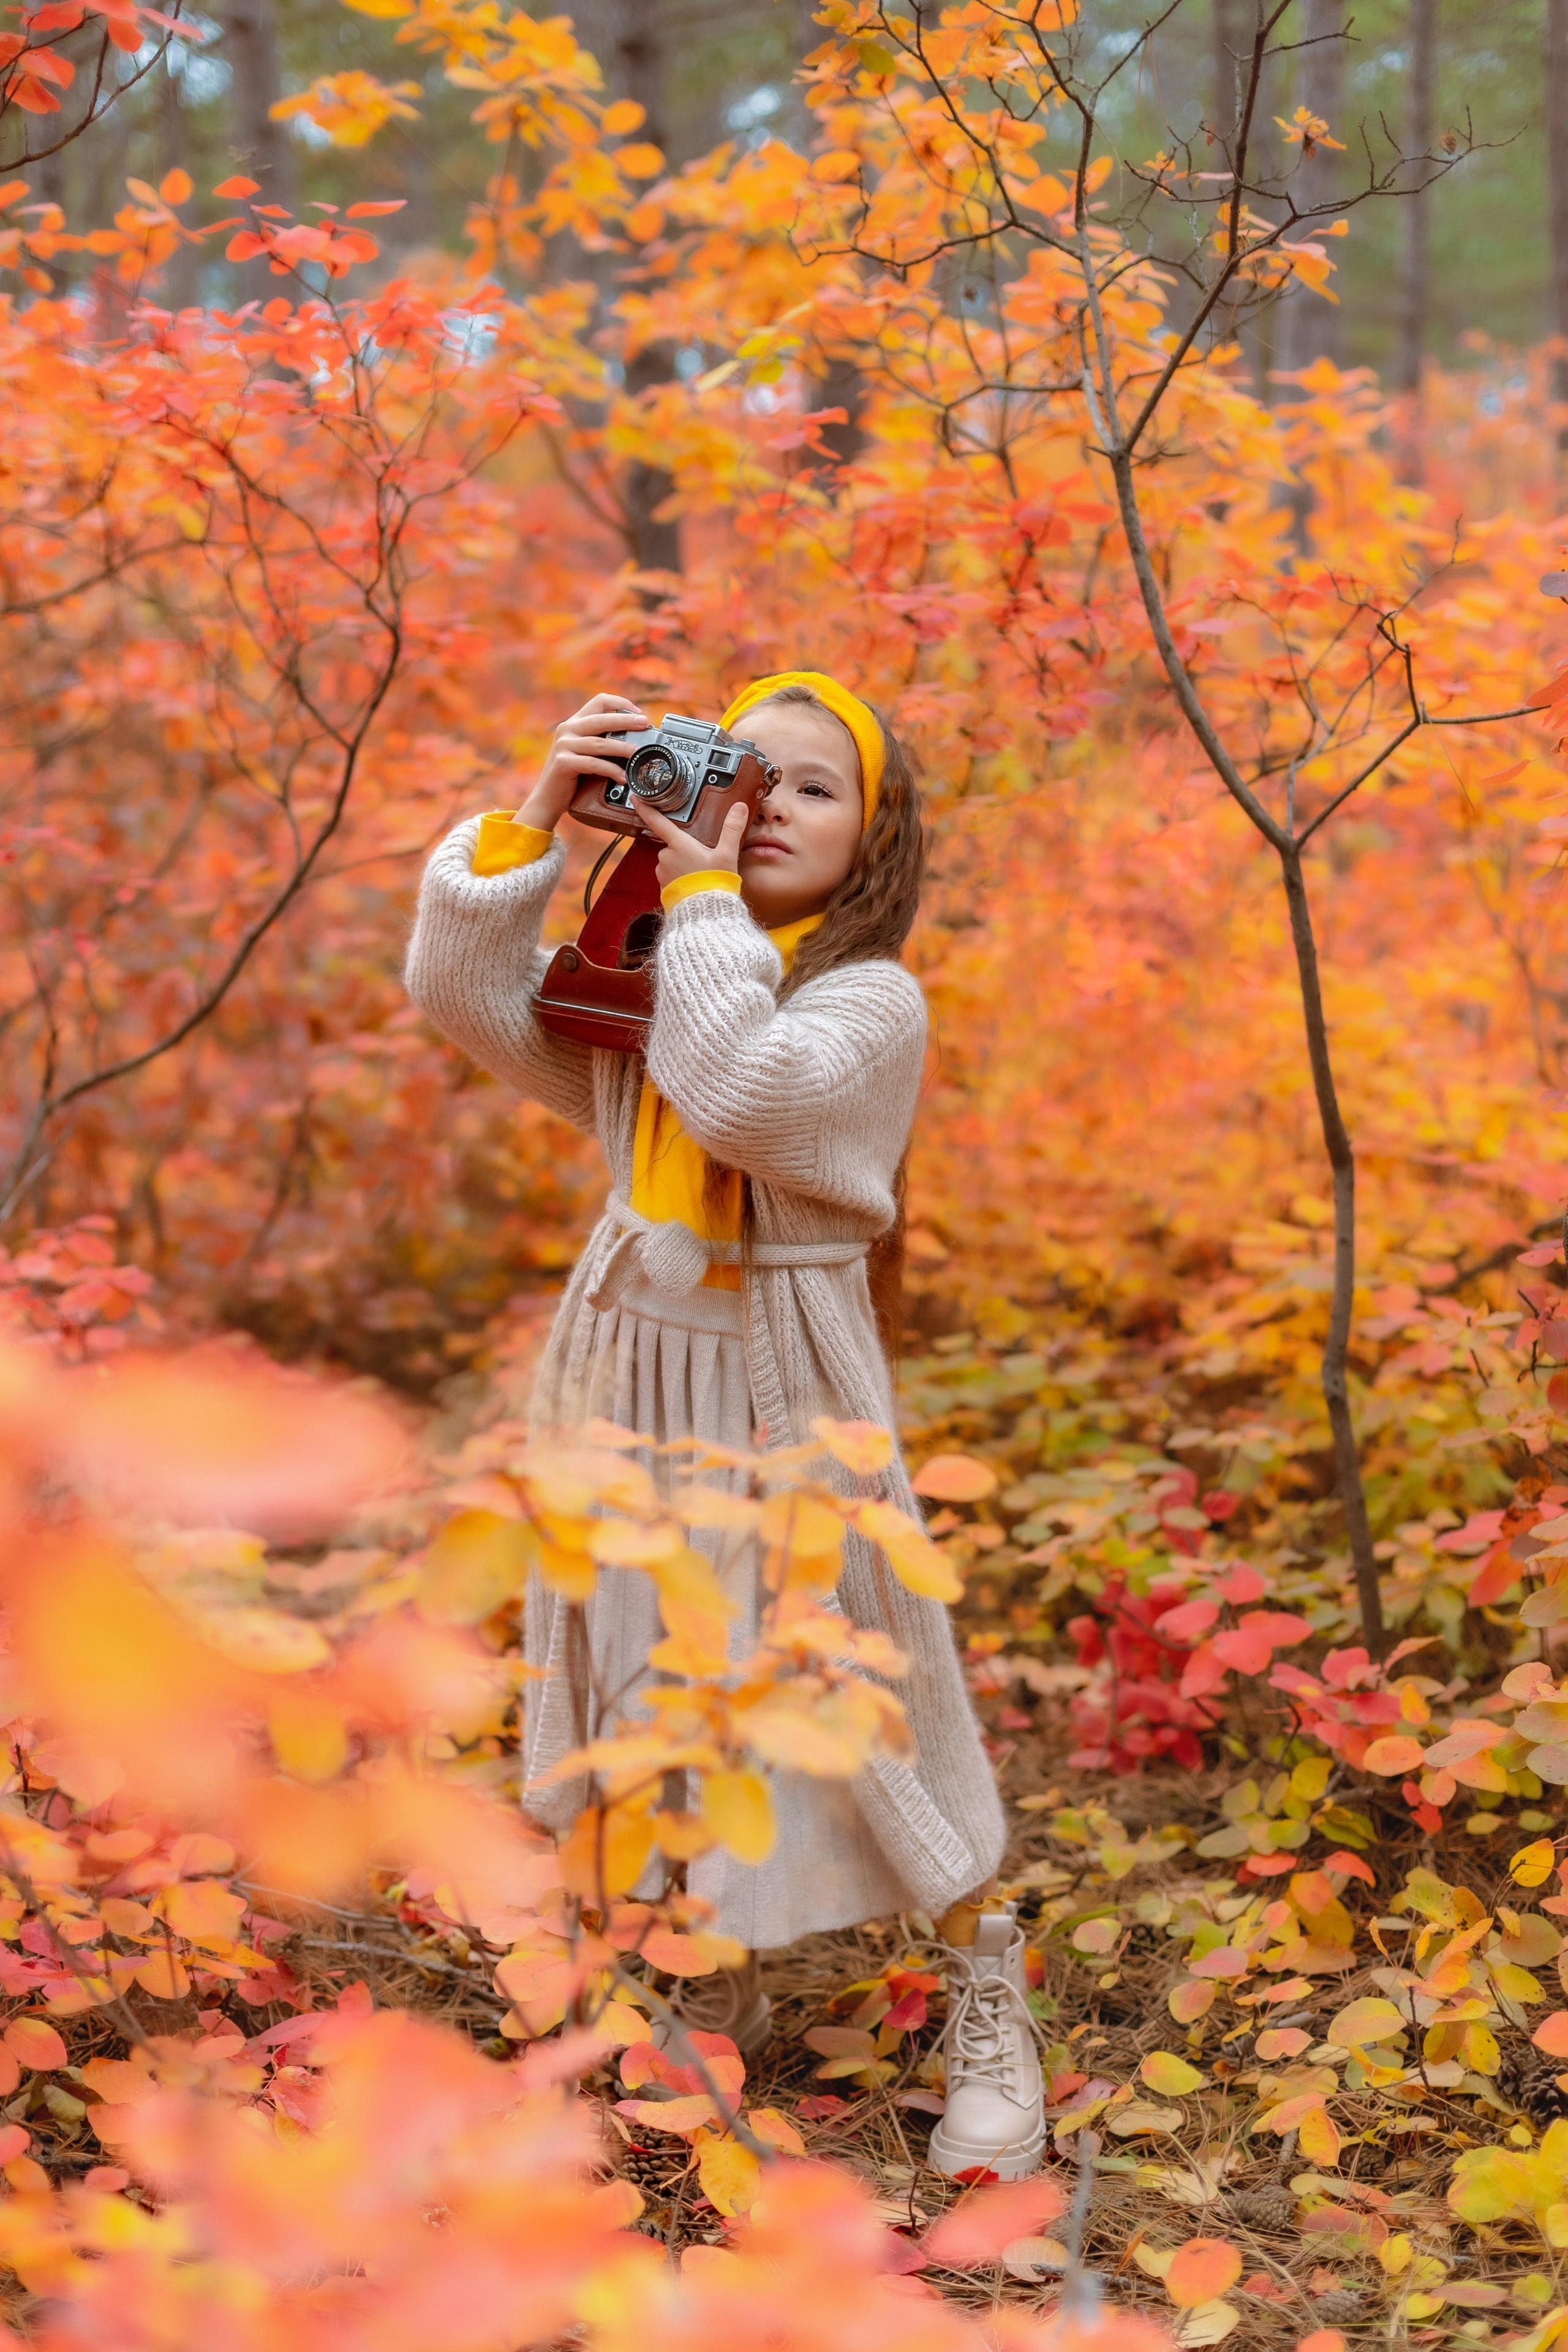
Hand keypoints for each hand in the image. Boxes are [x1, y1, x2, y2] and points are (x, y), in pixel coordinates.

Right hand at [512, 692, 648, 832]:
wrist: (547, 797)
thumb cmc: (570, 775)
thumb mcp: (583, 750)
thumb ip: (599, 739)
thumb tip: (632, 736)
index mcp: (574, 722)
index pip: (599, 701)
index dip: (621, 703)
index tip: (638, 713)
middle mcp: (567, 729)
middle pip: (602, 718)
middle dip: (626, 720)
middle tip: (644, 724)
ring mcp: (564, 745)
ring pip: (600, 743)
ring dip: (623, 748)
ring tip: (638, 753)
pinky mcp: (564, 762)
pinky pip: (594, 764)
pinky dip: (611, 770)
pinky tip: (623, 776)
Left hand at [640, 801, 749, 890]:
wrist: (705, 915)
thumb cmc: (715, 883)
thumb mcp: (727, 855)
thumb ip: (732, 829)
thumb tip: (739, 807)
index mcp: (679, 845)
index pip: (658, 821)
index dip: (645, 808)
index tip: (636, 797)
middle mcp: (666, 857)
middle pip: (672, 844)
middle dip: (685, 849)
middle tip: (703, 860)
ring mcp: (662, 873)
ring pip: (671, 861)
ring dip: (682, 865)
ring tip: (699, 874)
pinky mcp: (662, 888)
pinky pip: (670, 877)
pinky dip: (680, 879)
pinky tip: (693, 885)